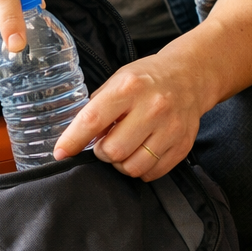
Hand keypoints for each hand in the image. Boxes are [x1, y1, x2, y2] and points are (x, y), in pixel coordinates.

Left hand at [53, 47, 214, 179]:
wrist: (190, 77)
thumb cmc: (147, 80)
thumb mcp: (117, 81)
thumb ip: (97, 108)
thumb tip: (77, 139)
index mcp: (130, 88)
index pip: (93, 120)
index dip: (73, 140)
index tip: (61, 153)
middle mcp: (153, 108)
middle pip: (114, 151)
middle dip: (103, 153)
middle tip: (106, 143)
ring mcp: (171, 128)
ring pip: (133, 167)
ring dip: (121, 163)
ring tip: (124, 149)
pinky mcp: (183, 145)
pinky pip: (153, 173)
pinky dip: (141, 169)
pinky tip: (141, 153)